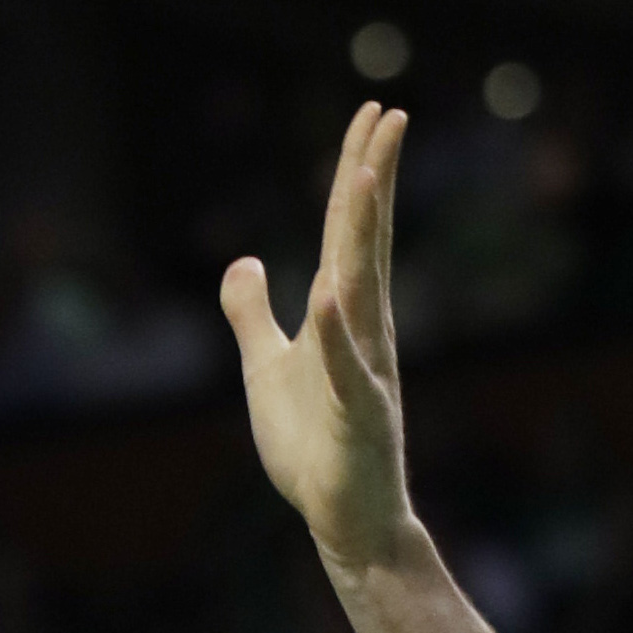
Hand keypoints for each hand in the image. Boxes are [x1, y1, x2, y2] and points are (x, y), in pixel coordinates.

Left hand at [219, 105, 419, 576]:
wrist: (346, 519)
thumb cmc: (313, 446)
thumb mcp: (265, 369)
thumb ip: (251, 314)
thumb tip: (241, 261)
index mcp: (343, 315)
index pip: (350, 231)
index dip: (357, 171)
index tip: (374, 114)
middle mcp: (363, 331)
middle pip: (365, 241)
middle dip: (373, 177)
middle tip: (390, 113)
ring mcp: (365, 370)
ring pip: (363, 291)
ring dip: (362, 235)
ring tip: (363, 176)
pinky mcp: (359, 415)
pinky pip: (346, 370)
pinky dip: (335, 335)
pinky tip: (328, 296)